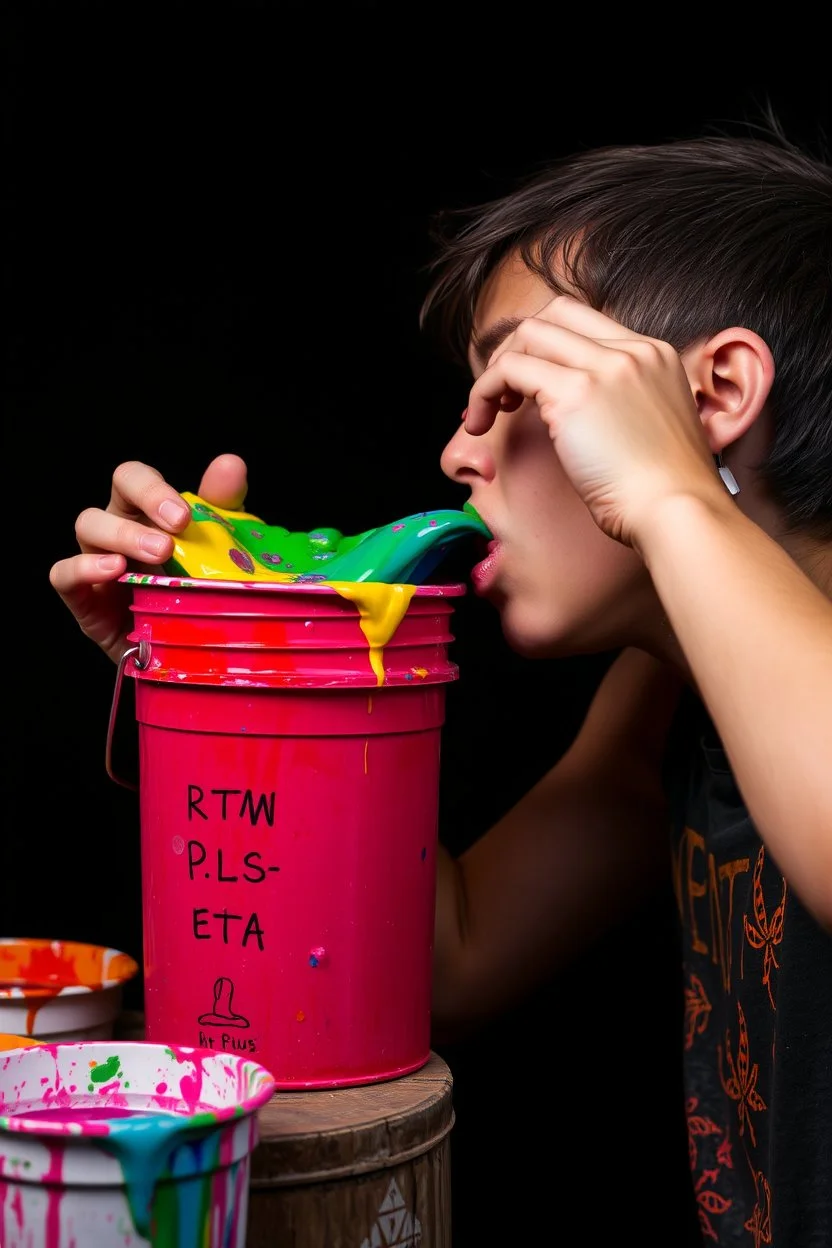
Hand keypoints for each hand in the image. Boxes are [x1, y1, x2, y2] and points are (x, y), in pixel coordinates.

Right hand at [49, 453, 248, 663]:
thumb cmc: (197, 597)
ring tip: (157, 554)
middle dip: (147, 500)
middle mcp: (120, 529)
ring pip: (88, 525)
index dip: (155, 488)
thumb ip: (222, 509)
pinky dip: (83, 568)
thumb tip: (231, 464)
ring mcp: (98, 561)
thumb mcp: (218, 553)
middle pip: (116, 490)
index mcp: (147, 513)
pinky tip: (114, 571)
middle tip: (178, 530)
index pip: (137, 478)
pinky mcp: (84, 600)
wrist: (187, 655)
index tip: (185, 516)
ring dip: (122, 534)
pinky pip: (64, 574)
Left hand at [464, 295, 722, 547]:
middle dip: (518, 349)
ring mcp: (603, 367)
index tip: (529, 389)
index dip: (547, 348)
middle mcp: (631, 350)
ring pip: (527, 336)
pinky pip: (508, 368)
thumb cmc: (665, 495)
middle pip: (553, 315)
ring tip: (487, 415)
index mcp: (655, 355)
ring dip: (495, 371)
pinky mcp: (574, 392)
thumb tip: (577, 418)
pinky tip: (481, 424)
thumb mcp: (653, 432)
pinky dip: (483, 391)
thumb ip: (623, 409)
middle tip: (504, 397)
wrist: (678, 511)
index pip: (586, 322)